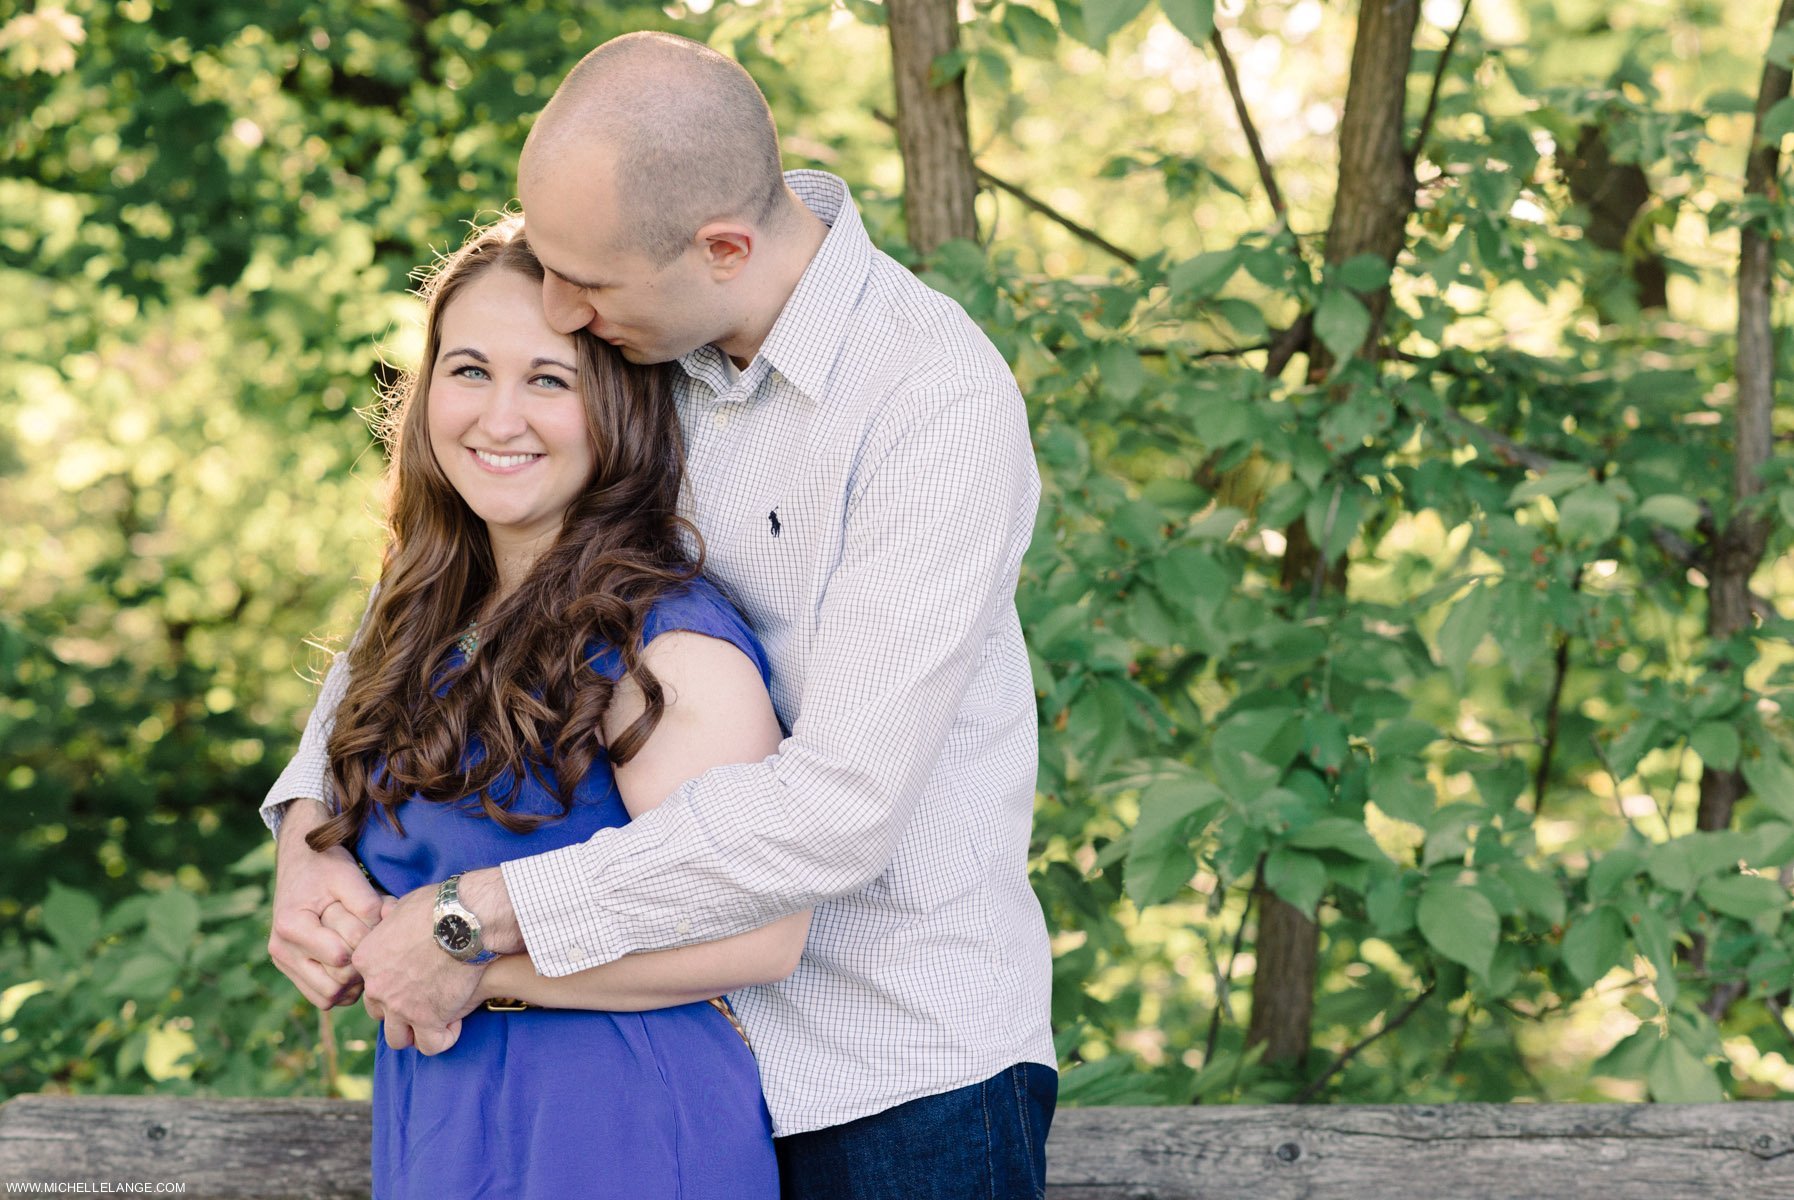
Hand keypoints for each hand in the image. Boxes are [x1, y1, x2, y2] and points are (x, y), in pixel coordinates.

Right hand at [268, 799, 383, 1007]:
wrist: (301, 863)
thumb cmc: (327, 867)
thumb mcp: (349, 875)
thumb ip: (368, 904)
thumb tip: (387, 930)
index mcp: (291, 926)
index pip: (341, 957)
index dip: (366, 944)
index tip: (374, 922)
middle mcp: (281, 950)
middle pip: (336, 983)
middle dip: (361, 964)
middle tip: (371, 939)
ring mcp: (285, 963)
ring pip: (330, 997)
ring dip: (354, 982)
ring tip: (364, 952)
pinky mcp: (293, 971)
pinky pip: (324, 997)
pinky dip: (344, 987)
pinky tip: (354, 962)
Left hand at [353, 881, 488, 1055]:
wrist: (465, 919)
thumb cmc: (439, 905)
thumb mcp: (402, 906)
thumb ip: (390, 921)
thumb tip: (388, 915)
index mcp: (365, 959)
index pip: (370, 984)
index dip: (392, 982)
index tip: (414, 976)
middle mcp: (376, 986)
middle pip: (380, 1013)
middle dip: (401, 1009)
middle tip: (427, 997)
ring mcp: (400, 1006)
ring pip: (398, 1038)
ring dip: (416, 1031)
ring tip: (438, 1017)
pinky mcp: (428, 1019)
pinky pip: (431, 1045)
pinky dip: (442, 1038)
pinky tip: (455, 1022)